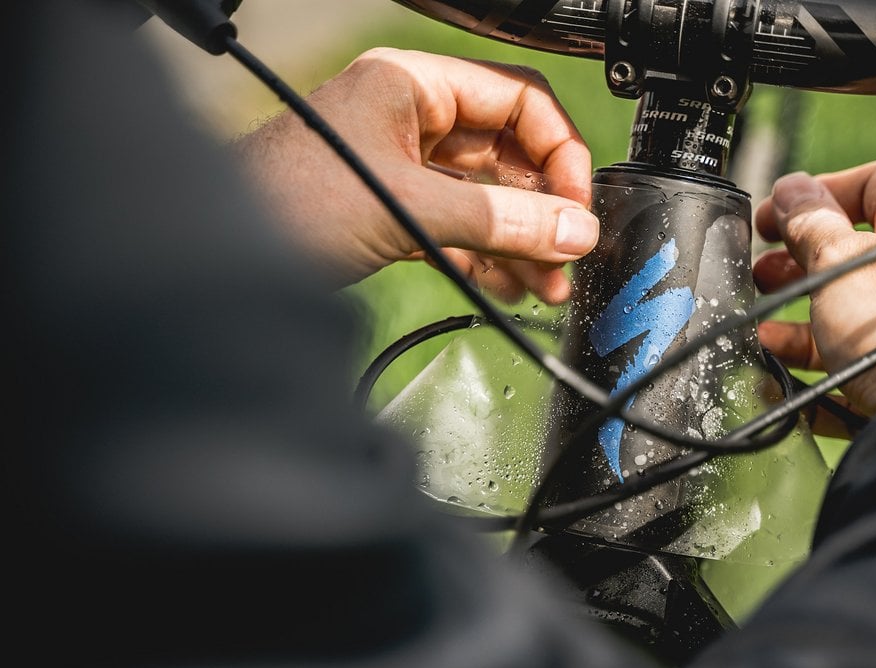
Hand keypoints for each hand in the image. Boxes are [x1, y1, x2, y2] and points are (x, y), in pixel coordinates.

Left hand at [235, 48, 598, 302]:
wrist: (213, 261)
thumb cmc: (283, 204)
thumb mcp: (407, 207)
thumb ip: (498, 219)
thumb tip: (571, 230)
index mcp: (414, 86)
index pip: (519, 100)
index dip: (558, 153)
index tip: (576, 206)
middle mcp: (414, 120)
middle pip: (509, 155)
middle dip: (542, 209)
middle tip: (566, 254)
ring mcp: (405, 168)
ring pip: (487, 198)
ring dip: (522, 242)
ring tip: (546, 284)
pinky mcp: (395, 213)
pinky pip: (461, 228)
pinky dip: (489, 257)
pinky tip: (510, 287)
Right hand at [752, 160, 875, 425]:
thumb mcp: (839, 260)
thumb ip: (810, 222)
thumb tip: (792, 189)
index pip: (874, 183)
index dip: (821, 191)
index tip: (779, 213)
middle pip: (853, 256)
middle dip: (798, 264)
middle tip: (760, 274)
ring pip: (847, 317)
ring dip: (796, 325)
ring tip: (760, 335)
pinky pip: (849, 371)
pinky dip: (811, 374)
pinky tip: (778, 380)